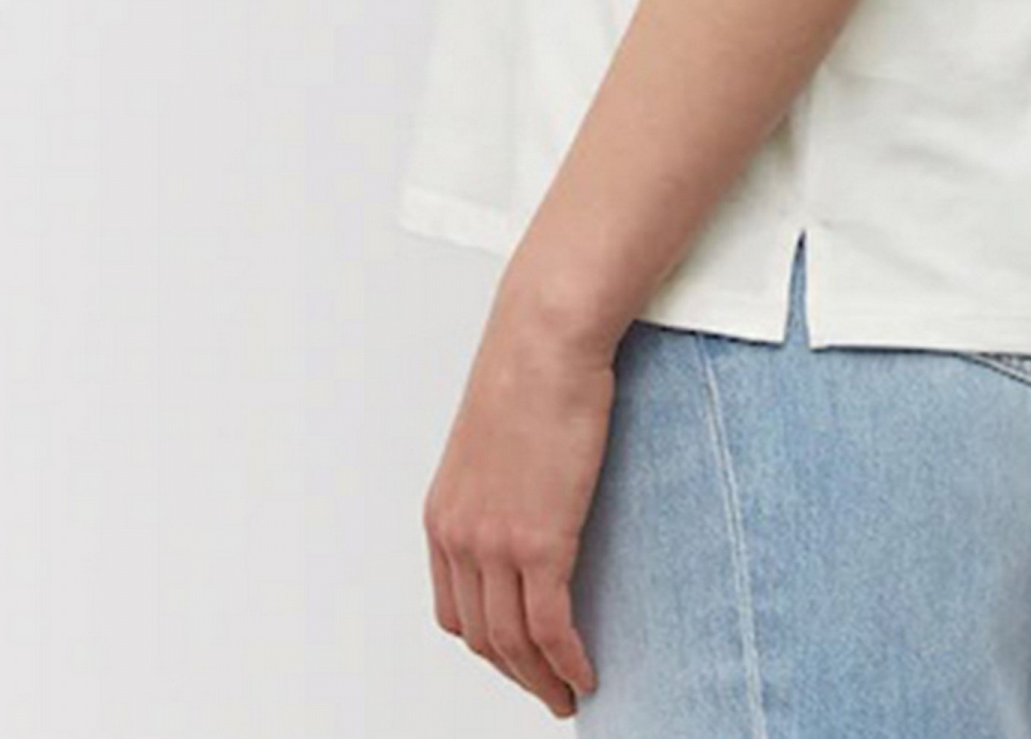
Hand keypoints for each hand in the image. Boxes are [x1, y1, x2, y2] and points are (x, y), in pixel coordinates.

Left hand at [423, 286, 613, 717]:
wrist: (545, 336)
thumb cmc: (528, 368)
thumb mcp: (494, 439)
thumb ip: (498, 484)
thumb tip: (526, 504)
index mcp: (444, 514)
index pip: (455, 610)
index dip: (488, 645)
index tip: (518, 658)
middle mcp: (460, 537)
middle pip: (483, 637)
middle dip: (517, 674)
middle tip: (551, 690)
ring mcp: (496, 543)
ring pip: (514, 643)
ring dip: (544, 679)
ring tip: (570, 693)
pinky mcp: (541, 540)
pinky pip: (552, 626)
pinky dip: (568, 660)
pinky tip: (586, 673)